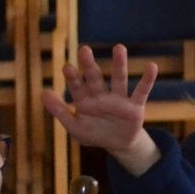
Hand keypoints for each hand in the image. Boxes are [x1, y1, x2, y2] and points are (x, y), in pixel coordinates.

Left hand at [41, 44, 160, 176]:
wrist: (117, 145)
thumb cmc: (94, 134)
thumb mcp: (74, 126)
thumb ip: (59, 111)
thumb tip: (43, 93)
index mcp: (85, 101)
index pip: (77, 87)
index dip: (72, 78)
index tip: (66, 67)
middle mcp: (101, 96)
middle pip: (95, 78)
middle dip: (89, 65)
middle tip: (84, 50)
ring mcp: (119, 99)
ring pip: (119, 79)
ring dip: (119, 64)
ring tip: (119, 48)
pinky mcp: (135, 106)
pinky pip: (142, 91)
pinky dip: (147, 80)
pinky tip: (152, 67)